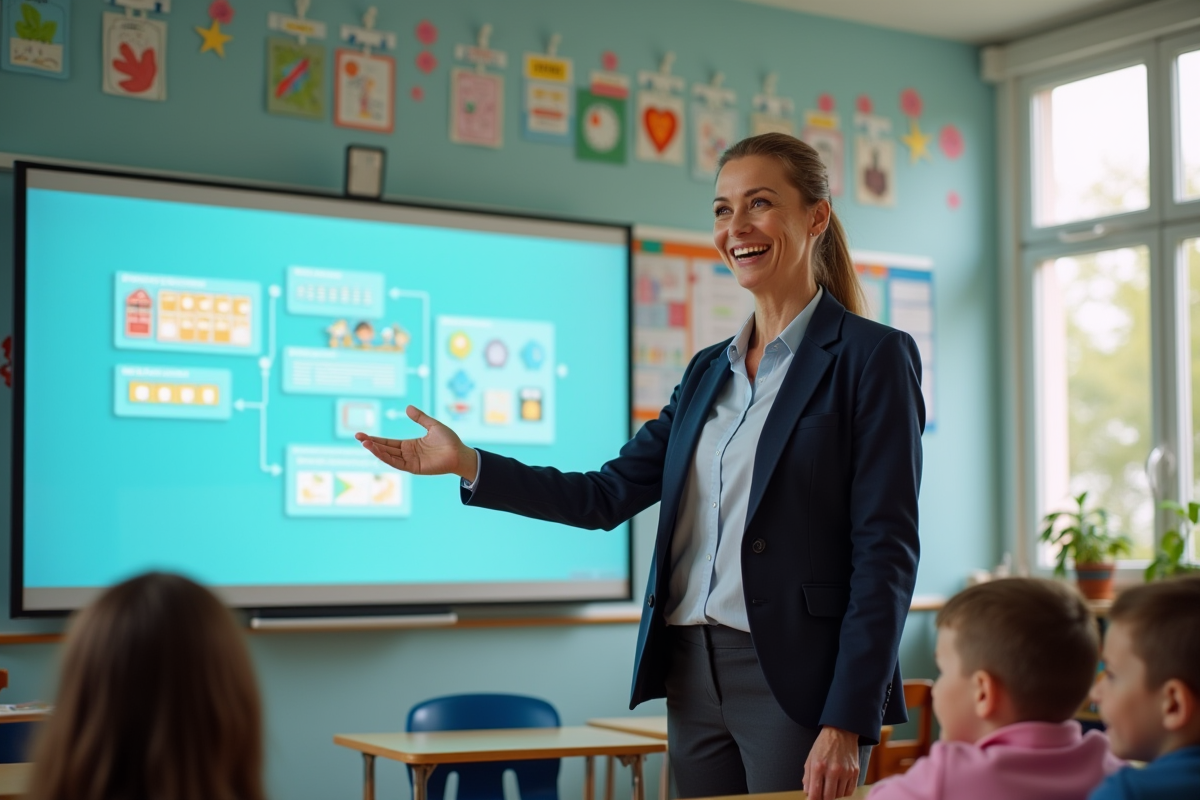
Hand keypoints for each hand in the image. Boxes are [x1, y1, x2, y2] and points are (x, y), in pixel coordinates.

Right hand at [355, 406, 477, 480]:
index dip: (375, 439)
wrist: (460, 453)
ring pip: (388, 456)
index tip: (361, 434)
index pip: (388, 442)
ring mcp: (410, 461)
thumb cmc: (449, 440)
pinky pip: (397, 463)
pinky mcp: (414, 468)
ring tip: (364, 442)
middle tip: (357, 436)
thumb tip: (407, 407)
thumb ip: (420, 418)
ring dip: (376, 450)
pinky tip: (377, 451)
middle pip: (385, 448)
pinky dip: (386, 458)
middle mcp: (407, 454)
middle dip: (371, 443)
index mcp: (409, 445)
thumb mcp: (432, 425)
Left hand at [803, 726, 859, 799]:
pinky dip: (843, 792)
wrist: (841, 731)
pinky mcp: (855, 772)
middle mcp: (833, 770)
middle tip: (821, 794)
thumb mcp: (810, 758)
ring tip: (830, 786)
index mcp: (818, 766)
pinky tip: (839, 785)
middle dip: (823, 799)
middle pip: (828, 798)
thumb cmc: (823, 745)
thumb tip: (808, 793)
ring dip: (833, 794)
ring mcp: (845, 772)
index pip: (815, 793)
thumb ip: (807, 777)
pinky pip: (849, 791)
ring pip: (839, 795)